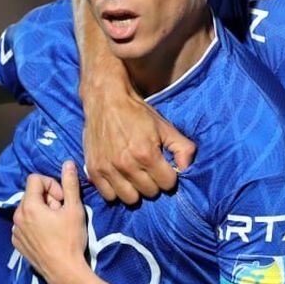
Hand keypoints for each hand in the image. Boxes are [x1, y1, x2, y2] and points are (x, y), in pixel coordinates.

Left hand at [11, 161, 91, 283]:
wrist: (64, 271)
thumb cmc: (70, 239)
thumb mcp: (74, 208)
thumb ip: (70, 184)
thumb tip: (68, 163)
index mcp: (29, 206)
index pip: (35, 179)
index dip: (52, 185)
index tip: (62, 199)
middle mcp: (17, 216)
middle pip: (32, 194)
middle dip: (48, 199)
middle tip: (61, 213)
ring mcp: (15, 231)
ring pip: (28, 210)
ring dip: (42, 212)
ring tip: (56, 226)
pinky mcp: (17, 243)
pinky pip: (24, 224)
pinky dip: (35, 225)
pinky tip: (48, 237)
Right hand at [73, 0, 195, 204]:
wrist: (98, 87)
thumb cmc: (138, 98)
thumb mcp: (165, 117)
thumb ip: (181, 141)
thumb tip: (192, 162)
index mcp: (148, 147)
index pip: (171, 181)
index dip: (175, 173)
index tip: (173, 163)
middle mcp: (127, 159)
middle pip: (153, 191)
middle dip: (159, 180)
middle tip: (158, 164)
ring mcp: (107, 165)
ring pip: (131, 196)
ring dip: (138, 186)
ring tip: (141, 168)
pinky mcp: (92, 166)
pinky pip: (109, 192)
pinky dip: (117, 187)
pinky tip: (123, 171)